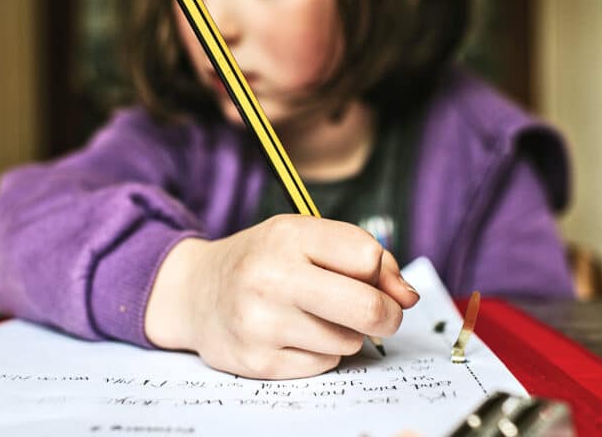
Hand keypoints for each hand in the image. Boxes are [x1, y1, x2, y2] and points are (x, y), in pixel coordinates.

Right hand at [144, 215, 418, 378]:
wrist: (195, 292)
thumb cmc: (263, 260)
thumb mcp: (305, 237)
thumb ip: (363, 256)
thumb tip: (407, 297)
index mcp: (288, 236)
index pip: (368, 257)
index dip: (383, 274)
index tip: (377, 281)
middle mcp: (270, 278)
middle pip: (368, 308)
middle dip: (385, 315)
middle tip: (377, 315)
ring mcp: (261, 324)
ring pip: (348, 342)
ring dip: (343, 333)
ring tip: (311, 316)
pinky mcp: (258, 363)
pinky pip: (324, 365)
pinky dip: (319, 353)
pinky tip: (292, 335)